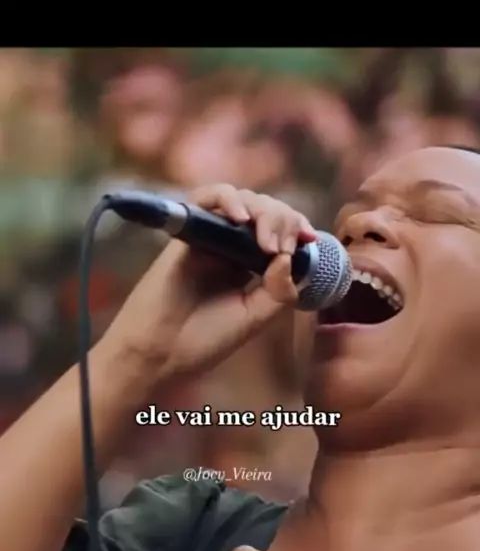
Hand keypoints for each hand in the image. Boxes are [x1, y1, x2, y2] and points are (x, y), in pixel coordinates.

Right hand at [100, 185, 316, 382]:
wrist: (160, 352)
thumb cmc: (203, 339)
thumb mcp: (254, 318)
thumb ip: (278, 291)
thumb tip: (290, 256)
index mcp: (250, 267)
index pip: (280, 232)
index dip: (298, 229)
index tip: (310, 240)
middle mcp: (231, 247)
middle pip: (266, 211)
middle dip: (284, 221)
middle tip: (284, 246)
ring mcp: (210, 237)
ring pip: (243, 200)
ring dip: (263, 211)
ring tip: (266, 242)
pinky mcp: (187, 232)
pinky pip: (207, 198)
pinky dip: (228, 199)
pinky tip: (242, 218)